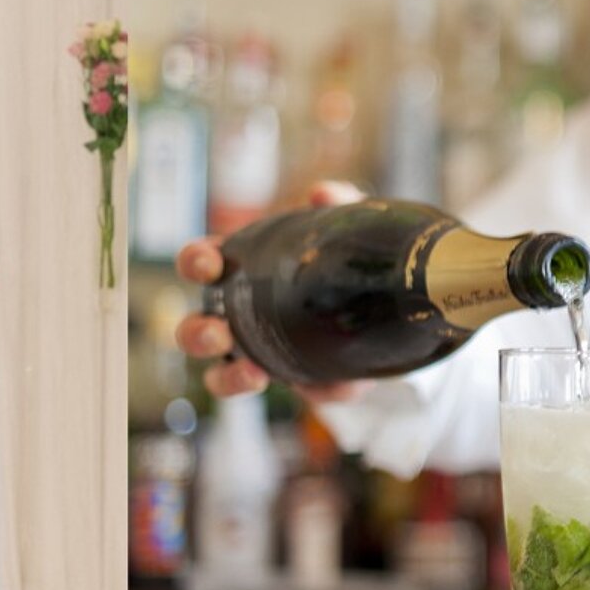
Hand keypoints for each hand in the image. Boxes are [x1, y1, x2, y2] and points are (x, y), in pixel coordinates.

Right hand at [175, 180, 370, 403]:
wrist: (395, 297)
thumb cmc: (345, 255)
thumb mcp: (347, 225)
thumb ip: (339, 204)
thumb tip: (322, 194)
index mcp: (239, 271)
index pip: (199, 265)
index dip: (195, 263)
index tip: (209, 264)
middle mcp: (238, 317)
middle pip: (193, 330)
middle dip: (197, 334)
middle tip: (219, 334)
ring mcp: (262, 354)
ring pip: (220, 375)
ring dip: (227, 376)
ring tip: (251, 373)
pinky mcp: (301, 381)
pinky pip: (299, 394)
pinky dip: (312, 390)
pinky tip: (328, 382)